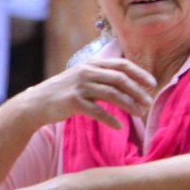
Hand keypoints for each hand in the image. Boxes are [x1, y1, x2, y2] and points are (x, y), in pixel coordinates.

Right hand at [27, 57, 155, 130]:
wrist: (36, 103)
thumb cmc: (66, 92)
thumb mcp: (84, 77)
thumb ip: (104, 77)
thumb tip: (134, 84)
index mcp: (92, 63)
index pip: (122, 65)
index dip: (140, 74)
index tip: (153, 84)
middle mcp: (86, 72)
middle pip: (120, 79)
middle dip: (138, 91)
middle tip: (149, 102)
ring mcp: (79, 86)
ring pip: (112, 94)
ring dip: (129, 105)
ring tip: (139, 114)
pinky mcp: (72, 102)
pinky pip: (98, 111)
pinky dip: (111, 119)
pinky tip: (119, 127)